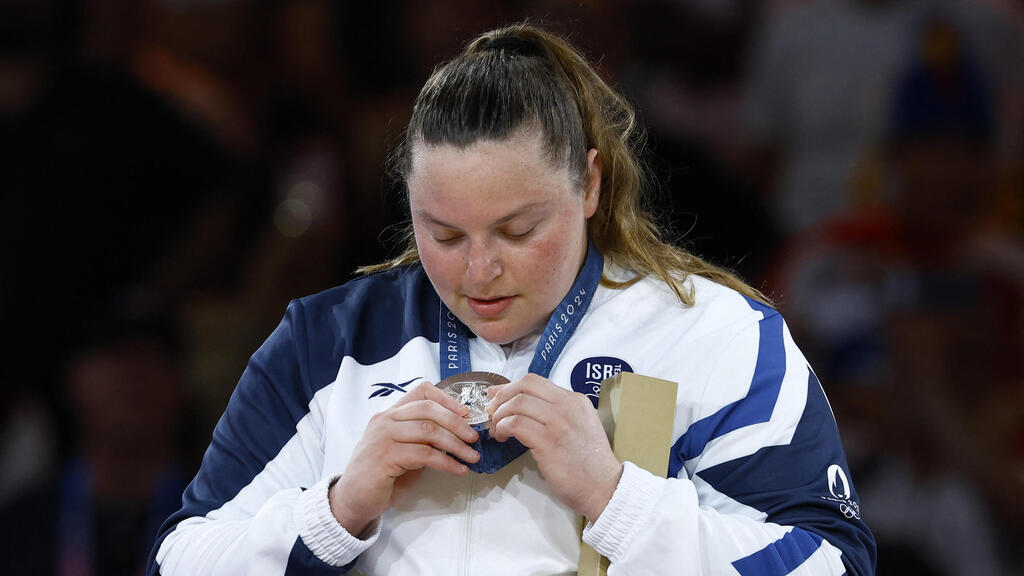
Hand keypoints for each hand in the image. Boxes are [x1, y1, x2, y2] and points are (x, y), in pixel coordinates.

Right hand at [329, 381, 479, 534]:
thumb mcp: (404, 452)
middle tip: (474, 438)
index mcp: (390, 415)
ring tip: (472, 457)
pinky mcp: (386, 456)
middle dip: (457, 422)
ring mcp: (383, 436)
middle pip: (428, 409)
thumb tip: (455, 437)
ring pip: (429, 430)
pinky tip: (458, 470)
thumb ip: (422, 441)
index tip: (465, 413)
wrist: (352, 500)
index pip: (421, 392)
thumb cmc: (380, 477)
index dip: (446, 399)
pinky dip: (446, 462)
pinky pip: (425, 454)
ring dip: (456, 444)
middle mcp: (385, 420)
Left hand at [486, 374, 621, 522]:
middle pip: (525, 386)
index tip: (497, 395)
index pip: (536, 382)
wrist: (604, 488)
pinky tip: (502, 437)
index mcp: (576, 401)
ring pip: (517, 403)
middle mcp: (568, 406)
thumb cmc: (590, 464)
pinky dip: (503, 428)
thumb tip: (526, 408)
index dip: (511, 387)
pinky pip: (516, 423)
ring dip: (500, 415)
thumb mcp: (581, 427)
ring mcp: (559, 422)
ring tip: (497, 429)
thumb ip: (559, 414)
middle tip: (492, 410)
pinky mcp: (549, 441)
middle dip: (502, 396)